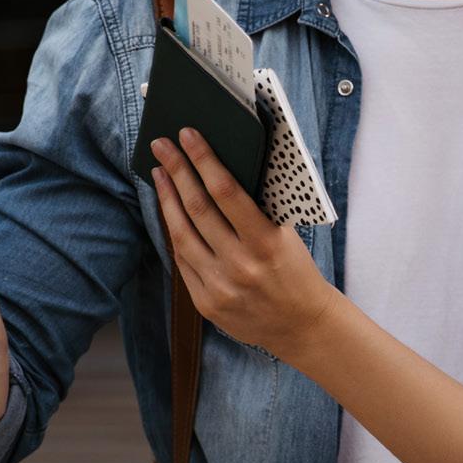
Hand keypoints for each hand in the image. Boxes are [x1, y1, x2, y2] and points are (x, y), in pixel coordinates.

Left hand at [150, 128, 339, 359]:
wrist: (303, 326)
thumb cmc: (296, 272)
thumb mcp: (286, 237)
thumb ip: (256, 211)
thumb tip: (220, 171)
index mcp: (267, 243)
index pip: (226, 192)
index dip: (203, 160)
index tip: (187, 135)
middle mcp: (240, 265)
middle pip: (197, 209)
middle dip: (177, 171)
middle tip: (161, 145)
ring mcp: (220, 287)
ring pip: (182, 235)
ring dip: (167, 199)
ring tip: (160, 174)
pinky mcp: (207, 304)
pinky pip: (183, 262)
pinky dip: (175, 233)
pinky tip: (169, 212)